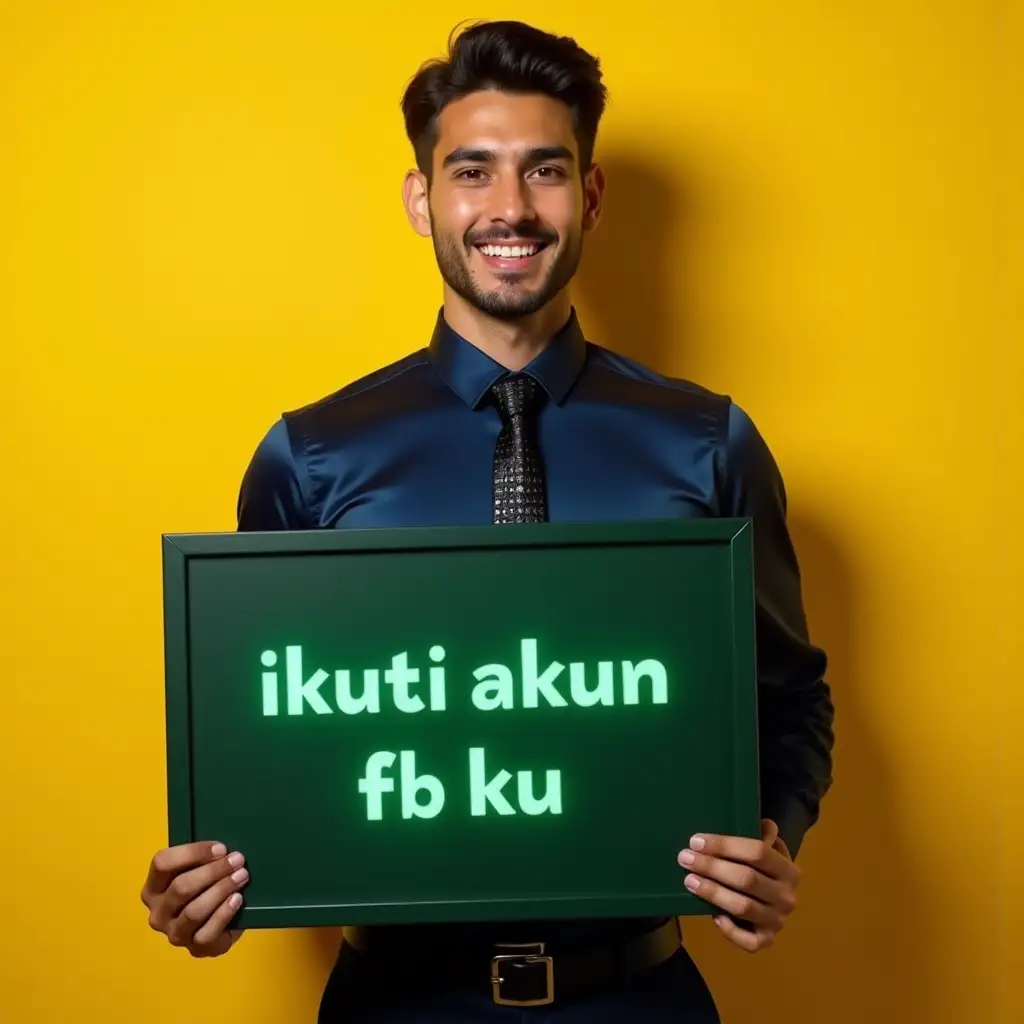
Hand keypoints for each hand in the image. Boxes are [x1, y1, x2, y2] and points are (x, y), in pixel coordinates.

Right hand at [141, 841, 248, 957]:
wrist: (220, 925)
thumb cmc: (205, 890)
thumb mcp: (198, 871)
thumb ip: (201, 860)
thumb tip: (223, 850)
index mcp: (153, 888)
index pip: (162, 863)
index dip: (193, 852)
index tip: (221, 848)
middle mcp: (158, 913)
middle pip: (181, 887)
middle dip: (213, 871)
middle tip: (238, 860)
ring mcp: (174, 934)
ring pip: (194, 911)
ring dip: (221, 889)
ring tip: (241, 876)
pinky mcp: (194, 949)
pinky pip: (207, 933)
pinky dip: (224, 913)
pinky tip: (237, 899)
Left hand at [677, 818, 798, 952]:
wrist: (773, 899)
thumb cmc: (760, 868)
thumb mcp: (764, 846)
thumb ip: (761, 834)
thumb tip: (762, 825)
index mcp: (788, 869)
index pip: (758, 852)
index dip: (725, 845)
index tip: (696, 841)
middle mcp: (787, 897)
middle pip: (747, 879)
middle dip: (712, 867)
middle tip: (685, 858)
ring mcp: (778, 921)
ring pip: (743, 908)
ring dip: (713, 893)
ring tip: (689, 880)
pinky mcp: (767, 940)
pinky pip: (748, 941)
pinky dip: (730, 931)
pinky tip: (713, 916)